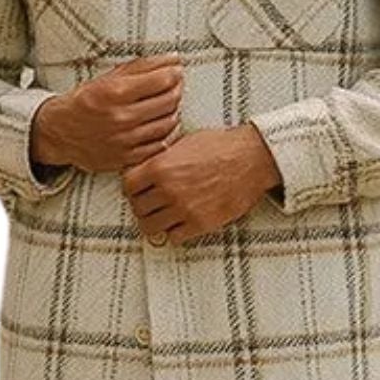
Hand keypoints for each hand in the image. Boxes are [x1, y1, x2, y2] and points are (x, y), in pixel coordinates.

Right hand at [32, 55, 183, 173]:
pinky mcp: (127, 158)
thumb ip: (143, 66)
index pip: (162, 80)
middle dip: (176, 89)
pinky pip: (161, 145)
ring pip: (168, 123)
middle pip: (169, 101)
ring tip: (166, 104)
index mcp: (115, 92)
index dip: (174, 73)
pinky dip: (166, 132)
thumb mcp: (109, 77)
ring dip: (173, 111)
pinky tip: (161, 123)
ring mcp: (125, 140)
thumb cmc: (86, 101)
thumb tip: (174, 58)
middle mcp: (121, 117)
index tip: (175, 70)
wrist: (60, 132)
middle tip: (174, 85)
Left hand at [122, 124, 282, 245]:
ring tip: (163, 215)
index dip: (132, 187)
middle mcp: (169, 189)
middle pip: (137, 208)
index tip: (138, 189)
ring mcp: (184, 208)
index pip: (128, 185)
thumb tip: (146, 167)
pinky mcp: (200, 223)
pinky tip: (180, 222)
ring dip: (155, 221)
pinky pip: (173, 237)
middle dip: (142, 205)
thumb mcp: (184, 142)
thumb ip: (162, 158)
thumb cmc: (223, 147)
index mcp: (161, 166)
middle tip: (151, 203)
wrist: (252, 159)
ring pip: (150, 226)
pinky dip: (173, 232)